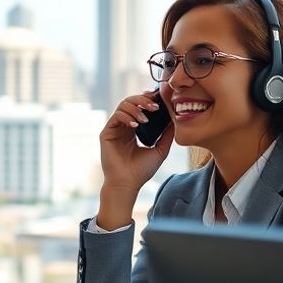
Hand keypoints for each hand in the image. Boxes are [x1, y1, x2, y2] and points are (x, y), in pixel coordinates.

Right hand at [95, 92, 173, 229]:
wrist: (128, 184)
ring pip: (122, 106)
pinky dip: (126, 116)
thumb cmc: (142, 170)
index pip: (139, 107)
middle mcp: (123, 127)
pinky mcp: (106, 133)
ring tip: (145, 119)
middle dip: (143, 100)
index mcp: (134, 129)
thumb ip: (167, 135)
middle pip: (130, 102)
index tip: (158, 99)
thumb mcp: (160, 150)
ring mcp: (114, 129)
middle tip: (154, 106)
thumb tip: (176, 120)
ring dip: (136, 108)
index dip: (147, 100)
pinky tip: (136, 124)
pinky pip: (115, 116)